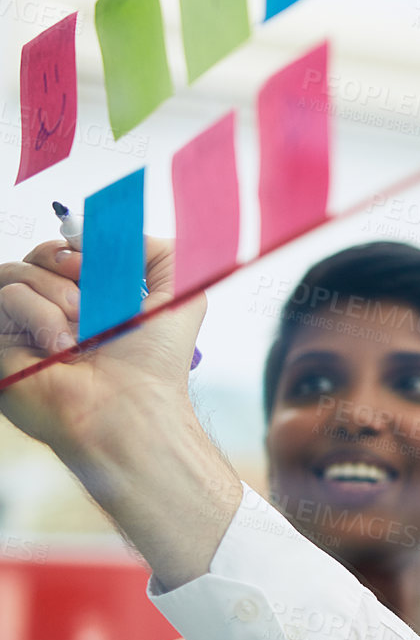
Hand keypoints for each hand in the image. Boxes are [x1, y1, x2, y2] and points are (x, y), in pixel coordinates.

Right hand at [0, 236, 203, 462]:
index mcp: (96, 296)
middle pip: (39, 253)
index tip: (99, 257)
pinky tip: (60, 345)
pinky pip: (6, 297)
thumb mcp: (181, 293)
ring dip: (59, 294)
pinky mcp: (1, 343)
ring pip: (18, 271)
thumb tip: (118, 229)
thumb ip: (159, 251)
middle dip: (69, 261)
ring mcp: (25, 326)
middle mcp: (58, 309)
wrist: (127, 409)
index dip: (82, 242)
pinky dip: (40, 315)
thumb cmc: (155, 363)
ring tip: (84, 328)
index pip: (70, 247)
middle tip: (92, 292)